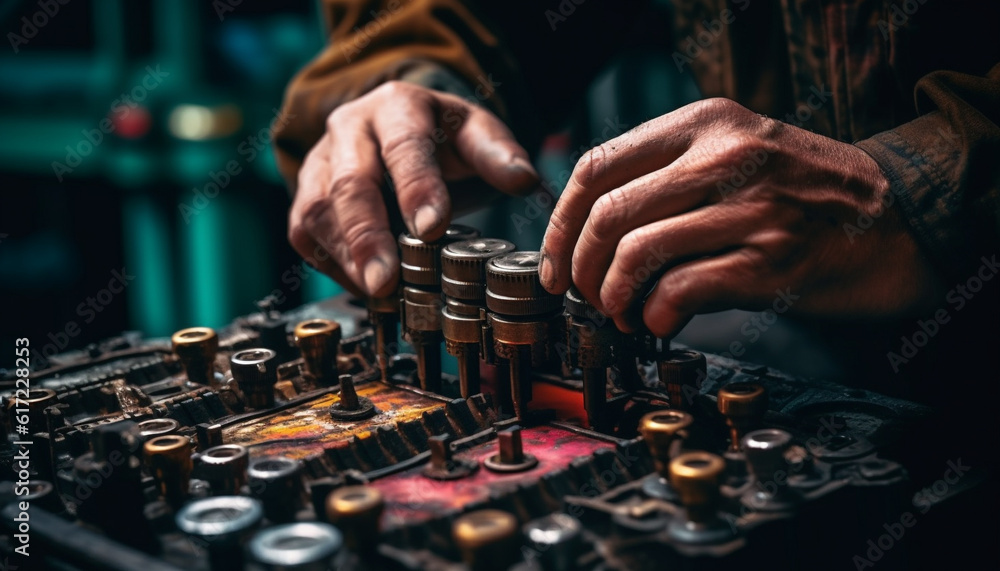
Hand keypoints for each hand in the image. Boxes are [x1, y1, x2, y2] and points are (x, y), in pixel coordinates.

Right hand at [289, 81, 537, 296]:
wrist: (397, 126)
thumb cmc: (441, 136)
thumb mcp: (476, 133)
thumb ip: (499, 154)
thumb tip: (524, 180)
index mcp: (397, 105)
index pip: (404, 147)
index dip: (416, 188)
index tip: (431, 228)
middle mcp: (349, 128)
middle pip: (350, 183)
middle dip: (368, 236)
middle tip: (386, 280)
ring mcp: (321, 161)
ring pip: (319, 210)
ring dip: (347, 257)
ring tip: (377, 291)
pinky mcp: (306, 194)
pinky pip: (305, 232)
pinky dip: (332, 263)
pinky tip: (361, 284)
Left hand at [539, 98, 941, 336]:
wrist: (897, 218)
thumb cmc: (804, 191)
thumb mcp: (736, 150)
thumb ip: (669, 173)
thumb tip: (589, 228)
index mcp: (703, 125)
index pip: (596, 167)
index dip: (559, 224)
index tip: (554, 262)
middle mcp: (723, 158)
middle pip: (608, 216)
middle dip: (580, 269)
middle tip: (584, 296)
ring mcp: (748, 209)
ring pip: (636, 256)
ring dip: (613, 298)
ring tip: (622, 313)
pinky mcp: (769, 263)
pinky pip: (679, 292)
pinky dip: (655, 317)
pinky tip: (660, 323)